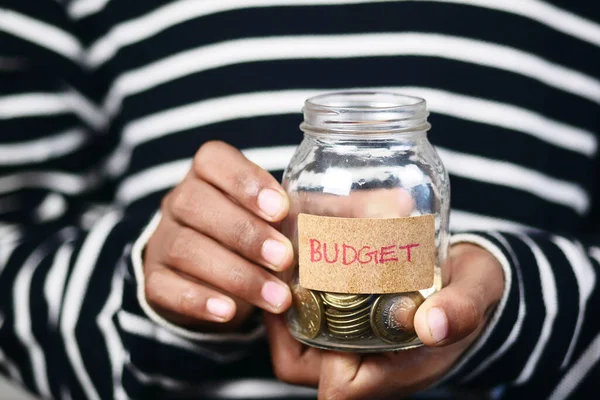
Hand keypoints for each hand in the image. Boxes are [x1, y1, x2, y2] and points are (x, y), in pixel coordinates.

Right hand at [144, 141, 293, 331]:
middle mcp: (178, 201)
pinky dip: (200, 300)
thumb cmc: (247, 236)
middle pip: (197, 204)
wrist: (203, 273)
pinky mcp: (154, 278)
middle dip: (245, 233)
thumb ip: (287, 214)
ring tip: (277, 298)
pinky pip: (166, 287)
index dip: (246, 182)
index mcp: (207, 175)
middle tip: (284, 258)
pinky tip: (230, 312)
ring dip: (236, 274)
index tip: (281, 209)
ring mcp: (162, 239)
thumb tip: (343, 220)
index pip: (214, 161)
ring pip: (186, 248)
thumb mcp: (264, 216)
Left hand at [265, 243, 503, 398]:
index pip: (336, 387)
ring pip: (303, 343)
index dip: (309, 353)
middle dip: (287, 323)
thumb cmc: (476, 290)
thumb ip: (462, 308)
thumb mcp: (477, 292)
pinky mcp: (356, 328)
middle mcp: (371, 365)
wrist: (476, 280)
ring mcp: (360, 348)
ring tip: (290, 266)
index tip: (301, 301)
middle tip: (286, 275)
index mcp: (396, 370)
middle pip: (305, 364)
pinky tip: (307, 261)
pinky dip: (305, 297)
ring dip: (292, 307)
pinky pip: (315, 324)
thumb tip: (434, 324)